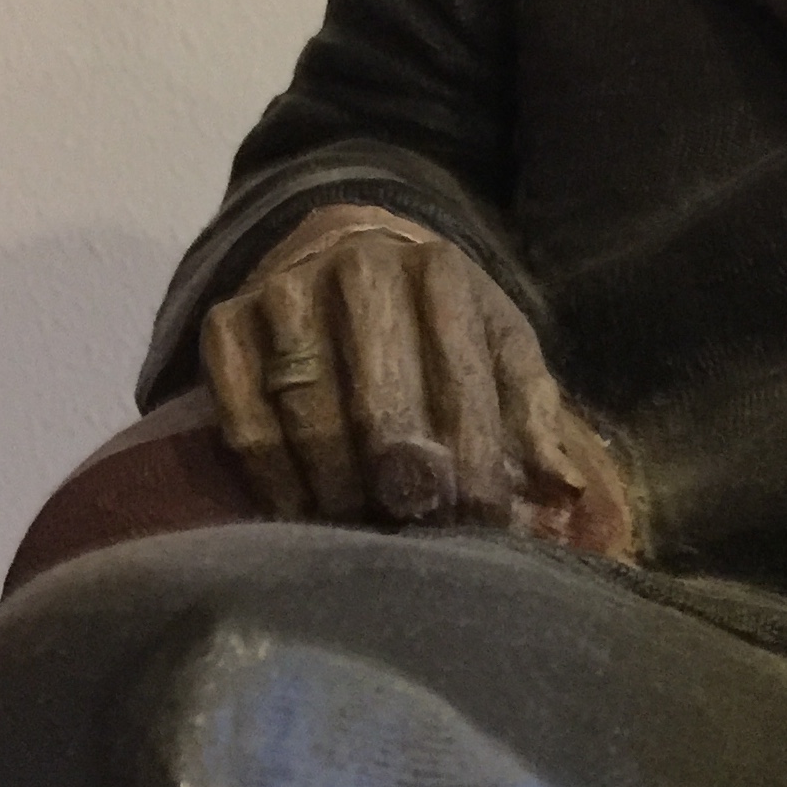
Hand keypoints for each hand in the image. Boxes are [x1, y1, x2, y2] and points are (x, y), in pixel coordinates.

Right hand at [200, 205, 633, 550]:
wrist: (346, 251)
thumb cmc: (441, 320)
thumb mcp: (499, 345)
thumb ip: (534, 414)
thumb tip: (562, 491)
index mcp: (439, 270)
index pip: (460, 381)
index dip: (475, 463)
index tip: (484, 523)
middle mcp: (358, 270)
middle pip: (378, 406)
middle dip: (405, 485)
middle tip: (421, 536)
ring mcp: (283, 293)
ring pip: (307, 420)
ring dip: (341, 494)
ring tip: (369, 533)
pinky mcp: (225, 324)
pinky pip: (246, 425)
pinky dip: (278, 483)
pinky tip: (307, 515)